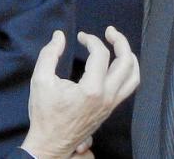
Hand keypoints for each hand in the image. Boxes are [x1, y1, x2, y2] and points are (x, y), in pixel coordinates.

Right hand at [21, 26, 138, 158]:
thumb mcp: (40, 80)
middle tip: (110, 31)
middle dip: (120, 41)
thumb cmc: (45, 113)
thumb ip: (49, 54)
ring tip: (119, 44)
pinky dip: (128, 71)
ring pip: (133, 76)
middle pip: (126, 62)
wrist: (50, 143)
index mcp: (91, 89)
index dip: (92, 40)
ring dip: (129, 56)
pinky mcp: (111, 109)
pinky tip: (119, 63)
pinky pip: (129, 87)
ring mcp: (111, 104)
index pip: (101, 54)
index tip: (80, 37)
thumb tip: (59, 35)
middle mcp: (107, 96)